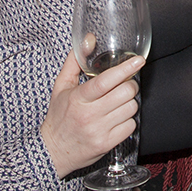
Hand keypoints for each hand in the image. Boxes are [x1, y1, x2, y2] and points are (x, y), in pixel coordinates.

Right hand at [40, 48, 144, 177]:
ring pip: (131, 108)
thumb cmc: (59, 117)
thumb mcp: (61, 86)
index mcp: (77, 98)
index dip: (125, 69)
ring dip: (129, 103)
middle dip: (130, 85)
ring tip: (117, 103)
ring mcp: (98, 131)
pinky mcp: (107, 144)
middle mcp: (88, 115)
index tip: (138, 61)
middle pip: (124, 93)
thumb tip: (89, 39)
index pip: (105, 81)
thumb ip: (75, 61)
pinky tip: (117, 119)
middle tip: (124, 85)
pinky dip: (128, 120)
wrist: (53, 152)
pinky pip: (130, 126)